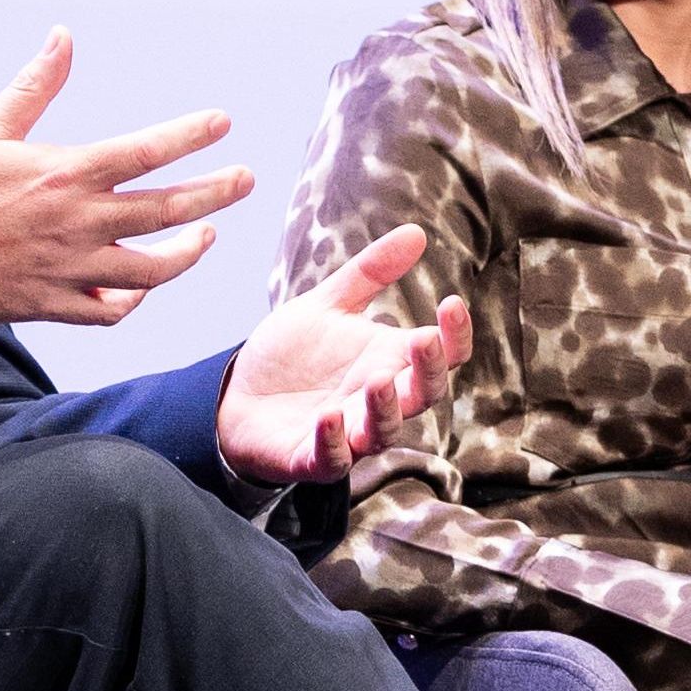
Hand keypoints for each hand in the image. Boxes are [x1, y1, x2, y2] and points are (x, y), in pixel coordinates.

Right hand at [0, 28, 254, 324]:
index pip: (146, 152)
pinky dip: (133, 299)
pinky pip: (111, 309)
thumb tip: (64, 36)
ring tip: (205, 234)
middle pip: (167, 210)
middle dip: (214, 192)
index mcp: (65, 175)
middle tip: (244, 179)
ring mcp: (70, 268)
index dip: (190, 135)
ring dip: (188, 252)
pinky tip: (144, 284)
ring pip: (152, 270)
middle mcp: (77, 223)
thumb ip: (36, 84)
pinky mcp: (54, 303)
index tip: (221, 123)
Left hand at [214, 224, 474, 484]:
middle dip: (428, 371)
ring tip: (377, 381)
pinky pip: (332, 458)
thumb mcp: (326, 306)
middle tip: (425, 342)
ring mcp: (348, 433)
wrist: (236, 395)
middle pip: (422, 394)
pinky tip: (328, 417)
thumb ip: (369, 274)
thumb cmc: (291, 356)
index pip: (439, 353)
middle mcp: (377, 400)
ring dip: (384, 408)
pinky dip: (333, 441)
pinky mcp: (311, 458)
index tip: (451, 302)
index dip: (454, 334)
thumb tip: (417, 231)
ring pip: (383, 431)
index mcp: (388, 361)